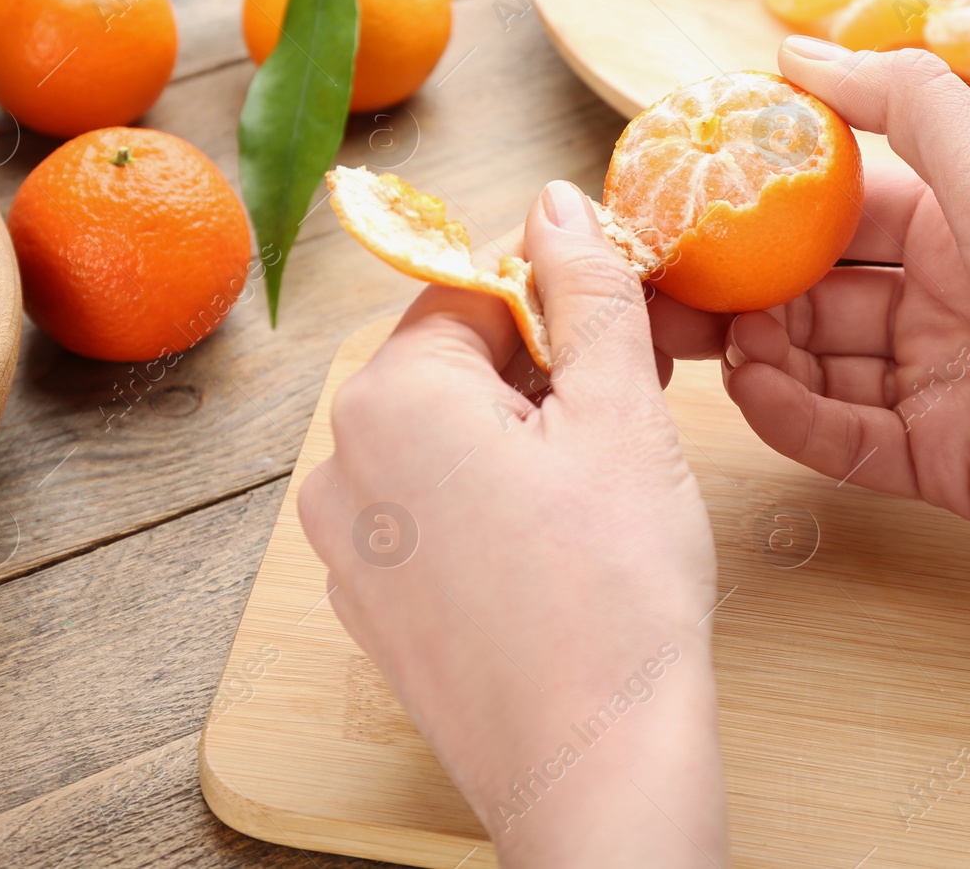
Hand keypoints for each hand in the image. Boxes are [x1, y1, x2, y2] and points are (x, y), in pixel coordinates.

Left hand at [299, 181, 730, 865]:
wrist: (596, 768)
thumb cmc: (616, 590)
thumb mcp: (620, 411)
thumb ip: (587, 290)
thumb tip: (558, 202)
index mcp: (388, 399)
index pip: (471, 289)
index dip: (560, 295)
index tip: (625, 322)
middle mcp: (339, 467)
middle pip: (452, 366)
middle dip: (542, 369)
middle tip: (631, 404)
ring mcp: (344, 548)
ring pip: (441, 442)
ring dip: (519, 436)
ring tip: (601, 484)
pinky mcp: (371, 608)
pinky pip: (426, 515)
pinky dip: (488, 505)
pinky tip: (556, 547)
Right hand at [653, 39, 969, 698]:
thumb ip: (904, 106)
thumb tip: (796, 50)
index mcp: (964, 225)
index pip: (840, 208)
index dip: (766, 205)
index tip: (691, 204)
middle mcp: (948, 302)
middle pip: (817, 293)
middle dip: (743, 292)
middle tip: (667, 294)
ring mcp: (941, 385)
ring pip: (821, 367)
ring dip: (763, 355)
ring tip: (711, 345)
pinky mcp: (943, 464)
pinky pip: (847, 438)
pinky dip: (797, 418)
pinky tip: (755, 394)